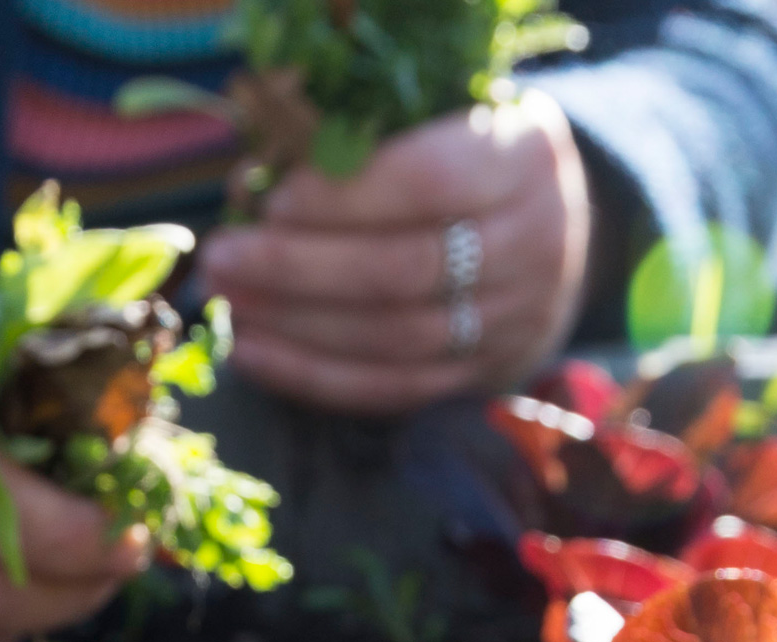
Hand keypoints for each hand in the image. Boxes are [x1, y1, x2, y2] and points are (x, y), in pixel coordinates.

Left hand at [197, 93, 589, 415]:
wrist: (553, 230)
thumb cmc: (465, 156)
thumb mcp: (435, 118)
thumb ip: (354, 140)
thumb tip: (249, 185)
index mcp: (521, 157)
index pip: (431, 181)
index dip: (346, 197)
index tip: (273, 201)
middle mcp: (533, 241)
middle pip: (406, 269)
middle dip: (298, 268)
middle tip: (222, 258)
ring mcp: (514, 317)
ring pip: (396, 337)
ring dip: (297, 327)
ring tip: (228, 304)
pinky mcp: (484, 372)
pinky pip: (393, 388)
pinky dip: (314, 376)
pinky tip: (253, 354)